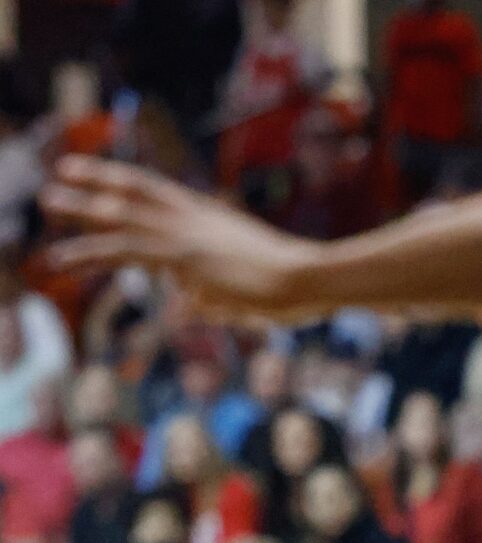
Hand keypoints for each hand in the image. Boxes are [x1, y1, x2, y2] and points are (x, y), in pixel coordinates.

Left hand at [43, 157, 314, 317]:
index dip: (127, 179)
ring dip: (80, 206)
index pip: (159, 190)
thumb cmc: (292, 289)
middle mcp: (193, 217)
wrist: (309, 279)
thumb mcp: (245, 289)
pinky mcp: (180, 256)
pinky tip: (60, 258)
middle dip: (97, 181)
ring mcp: (185, 233)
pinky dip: (88, 253)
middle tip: (62, 173)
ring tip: (46, 200)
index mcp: (208, 217)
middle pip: (135, 190)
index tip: (103, 174)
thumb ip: (211, 292)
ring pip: (120, 213)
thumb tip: (193, 304)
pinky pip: (122, 250)